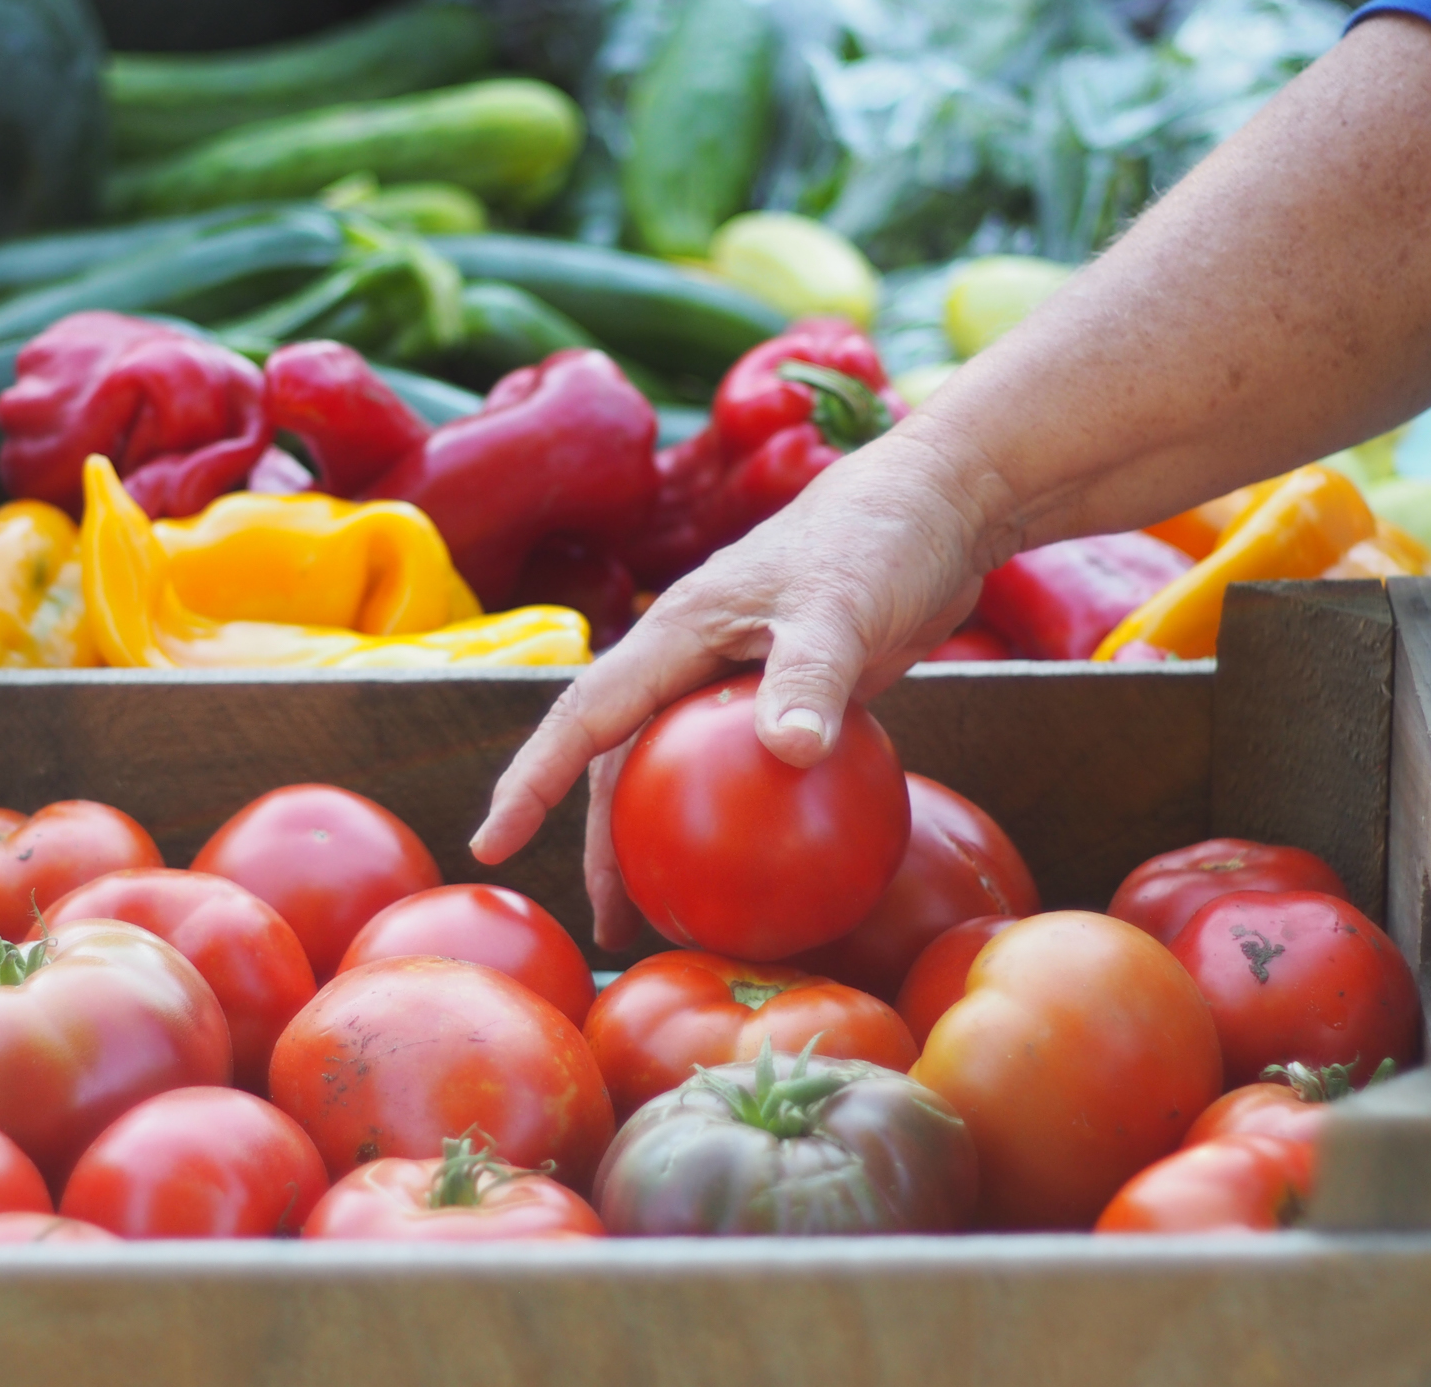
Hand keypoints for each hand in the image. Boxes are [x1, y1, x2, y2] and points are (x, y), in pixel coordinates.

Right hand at [470, 422, 1001, 947]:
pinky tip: (764, 869)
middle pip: (619, 759)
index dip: (535, 780)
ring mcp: (733, 675)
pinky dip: (735, 818)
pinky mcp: (781, 692)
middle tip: (606, 926)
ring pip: (674, 769)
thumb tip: (788, 755)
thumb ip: (811, 679)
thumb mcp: (845, 608)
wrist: (935, 504)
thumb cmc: (881, 541)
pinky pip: (739, 769)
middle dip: (599, 842)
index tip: (495, 842)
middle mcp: (689, 654)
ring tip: (670, 919)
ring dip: (662, 840)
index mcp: (678, 631)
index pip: (587, 715)